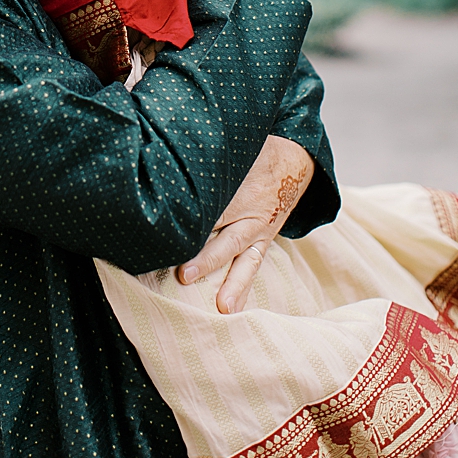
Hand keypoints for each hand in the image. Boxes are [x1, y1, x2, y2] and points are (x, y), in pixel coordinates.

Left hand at [176, 135, 314, 312]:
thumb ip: (199, 154)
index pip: (208, 206)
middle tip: (184, 274)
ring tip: (222, 308)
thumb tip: (164, 148)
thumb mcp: (229, 148)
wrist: (292, 162)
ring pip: (240, 258)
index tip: (164, 235)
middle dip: (205, 257)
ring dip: (229, 282)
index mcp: (233, 187)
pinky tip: (231, 309)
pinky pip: (251, 266)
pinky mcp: (261, 241)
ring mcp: (254, 230)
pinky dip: (241, 287)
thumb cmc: (250, 154)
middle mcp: (244, 212)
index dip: (189, 220)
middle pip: (222, 236)